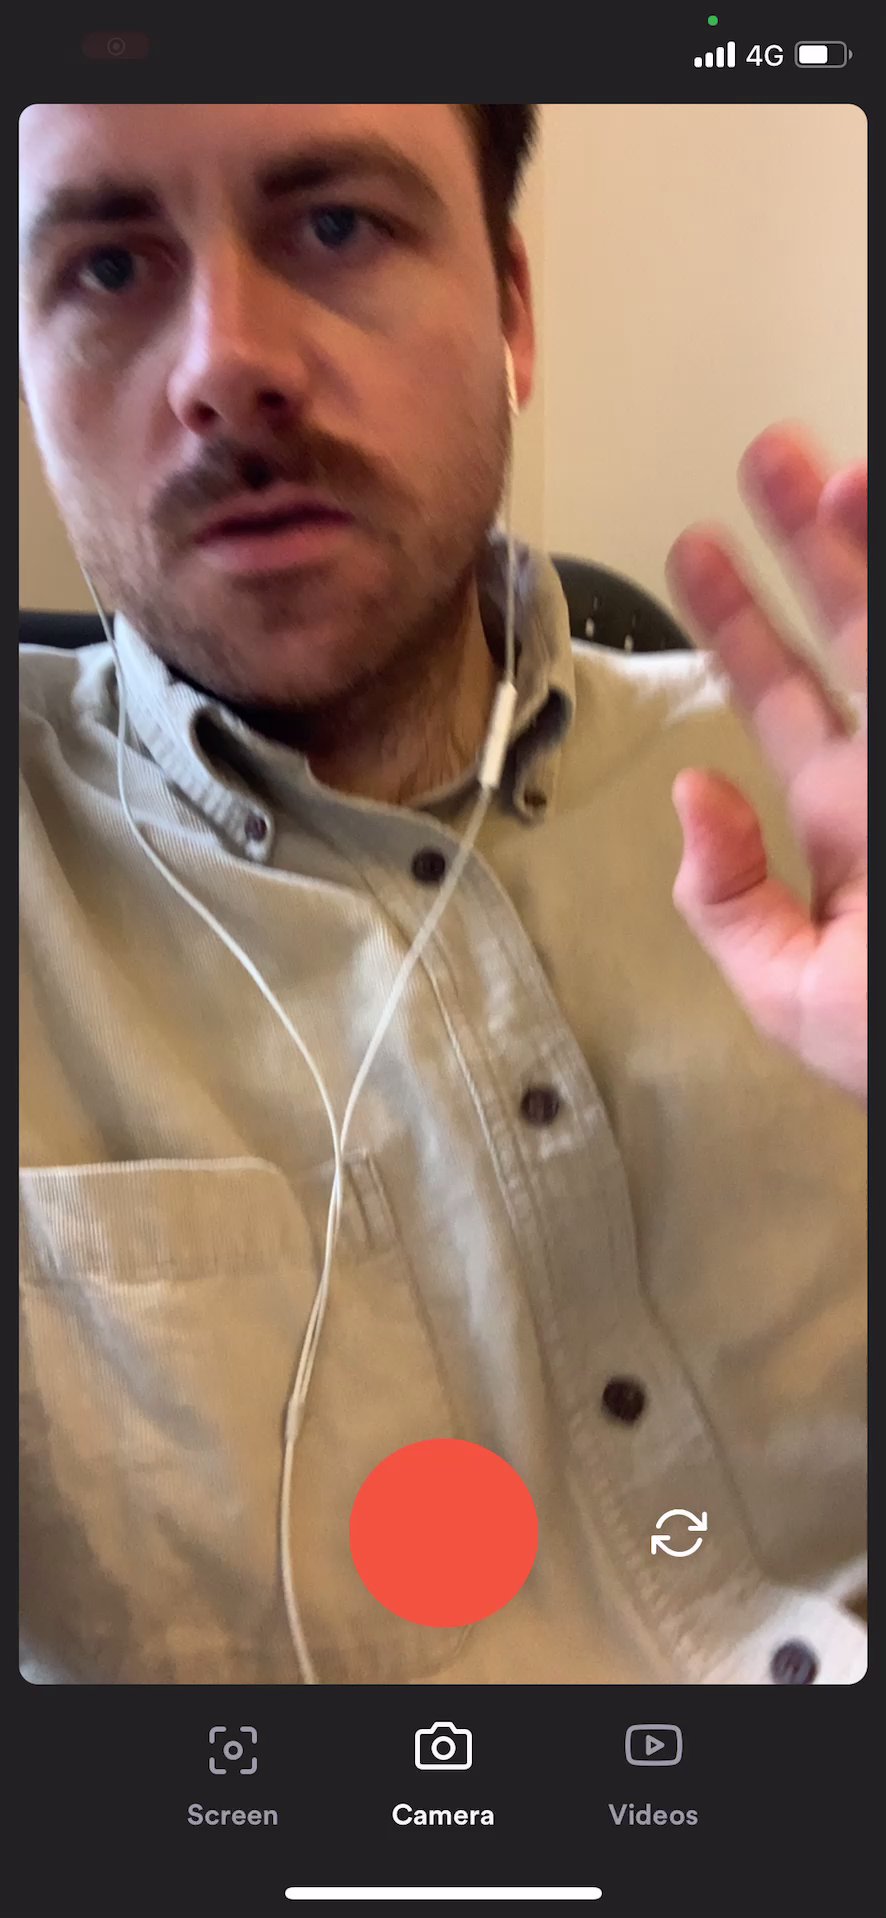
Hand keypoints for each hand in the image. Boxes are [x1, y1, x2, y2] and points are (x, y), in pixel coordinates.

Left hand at [666, 425, 866, 1104]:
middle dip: (807, 545)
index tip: (692, 548)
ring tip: (838, 472)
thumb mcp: (792, 997)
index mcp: (846, 819)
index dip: (736, 622)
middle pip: (852, 632)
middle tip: (764, 454)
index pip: (782, 697)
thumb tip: (694, 795)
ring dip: (871, 551)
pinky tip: (883, 514)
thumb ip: (731, 904)